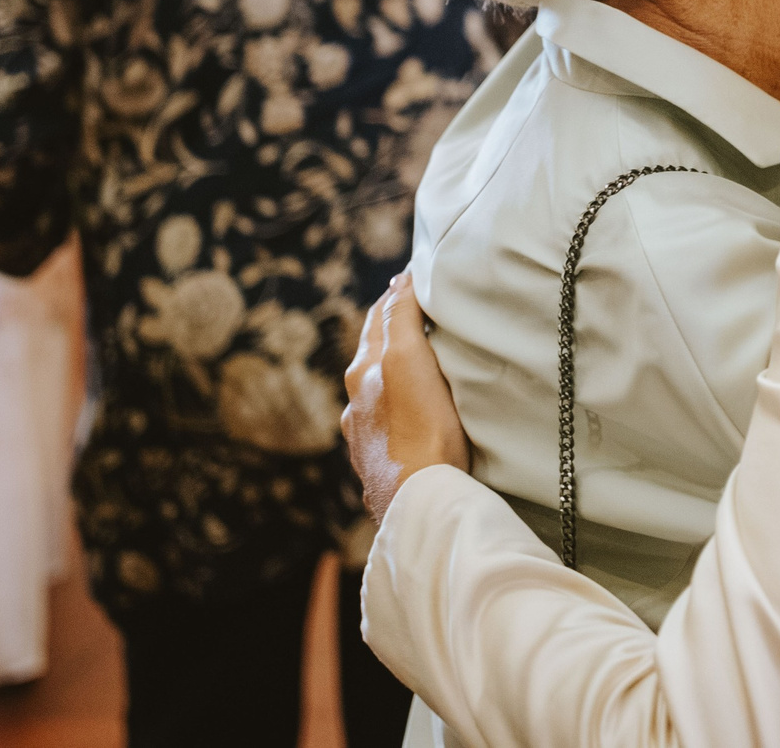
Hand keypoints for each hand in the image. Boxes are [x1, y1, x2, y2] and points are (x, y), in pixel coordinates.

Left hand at [343, 273, 470, 522]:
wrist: (419, 501)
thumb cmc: (420, 429)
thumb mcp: (408, 359)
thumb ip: (400, 319)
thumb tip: (399, 280)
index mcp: (363, 373)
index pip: (378, 320)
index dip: (396, 296)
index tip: (414, 278)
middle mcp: (357, 405)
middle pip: (375, 356)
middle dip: (394, 334)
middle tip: (421, 315)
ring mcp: (366, 439)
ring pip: (380, 394)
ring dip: (397, 375)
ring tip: (423, 366)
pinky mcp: (383, 467)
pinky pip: (390, 427)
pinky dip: (402, 410)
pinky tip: (415, 419)